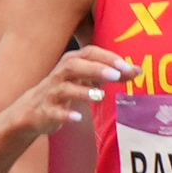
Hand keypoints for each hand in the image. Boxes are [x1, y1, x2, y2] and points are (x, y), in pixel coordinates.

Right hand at [7, 45, 129, 136]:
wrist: (33, 110)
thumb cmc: (67, 90)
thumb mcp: (89, 79)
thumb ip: (112, 74)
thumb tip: (138, 71)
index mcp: (72, 62)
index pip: (89, 53)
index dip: (107, 57)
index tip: (125, 65)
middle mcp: (60, 74)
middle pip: (75, 66)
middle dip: (95, 69)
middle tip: (116, 75)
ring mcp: (51, 93)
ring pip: (65, 88)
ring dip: (82, 91)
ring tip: (100, 96)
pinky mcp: (45, 111)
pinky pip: (54, 112)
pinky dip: (65, 114)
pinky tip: (77, 118)